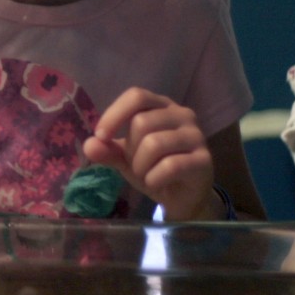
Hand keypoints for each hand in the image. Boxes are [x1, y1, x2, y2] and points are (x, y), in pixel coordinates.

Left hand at [83, 87, 215, 220]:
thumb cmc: (153, 168)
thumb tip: (89, 145)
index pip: (137, 96)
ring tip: (146, 175)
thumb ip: (108, 150)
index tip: (101, 136)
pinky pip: (170, 166)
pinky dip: (154, 178)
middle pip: (142, 122)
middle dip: (130, 150)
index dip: (115, 114)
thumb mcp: (125, 158)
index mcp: (161, 106)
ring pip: (154, 144)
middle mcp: (182, 115)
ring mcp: (196, 136)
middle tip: (136, 165)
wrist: (182, 198)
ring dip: (141, 166)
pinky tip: (155, 183)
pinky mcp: (204, 160)